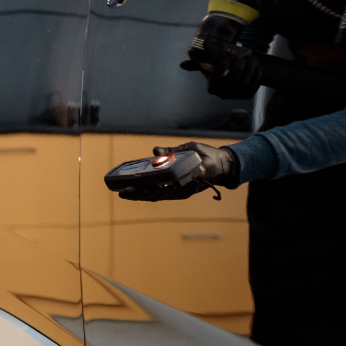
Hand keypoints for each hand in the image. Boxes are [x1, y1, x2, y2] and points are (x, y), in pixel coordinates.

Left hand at [116, 141, 238, 201]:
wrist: (224, 166)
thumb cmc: (210, 157)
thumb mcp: (193, 150)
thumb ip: (173, 152)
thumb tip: (154, 150)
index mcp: (187, 182)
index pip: (163, 189)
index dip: (146, 189)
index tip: (132, 187)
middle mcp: (182, 190)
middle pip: (157, 195)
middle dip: (138, 194)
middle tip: (121, 191)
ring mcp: (180, 191)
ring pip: (157, 195)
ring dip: (141, 194)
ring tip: (123, 191)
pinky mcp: (179, 189)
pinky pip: (161, 191)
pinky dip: (148, 190)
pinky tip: (136, 187)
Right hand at [182, 42, 262, 99]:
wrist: (235, 71)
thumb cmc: (219, 65)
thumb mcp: (208, 63)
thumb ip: (196, 63)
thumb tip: (182, 65)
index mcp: (212, 88)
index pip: (215, 82)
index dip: (220, 72)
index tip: (224, 60)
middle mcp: (223, 95)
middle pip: (232, 82)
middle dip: (237, 68)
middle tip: (241, 56)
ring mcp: (236, 96)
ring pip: (244, 84)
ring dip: (249, 69)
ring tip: (250, 57)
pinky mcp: (248, 95)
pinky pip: (253, 86)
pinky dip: (257, 75)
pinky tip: (257, 65)